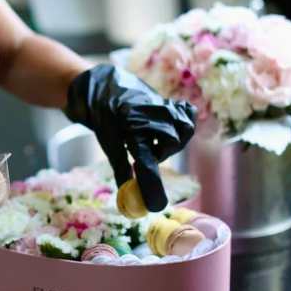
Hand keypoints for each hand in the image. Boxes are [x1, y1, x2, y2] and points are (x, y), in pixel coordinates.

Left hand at [64, 65, 196, 211]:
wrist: (104, 84)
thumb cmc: (105, 115)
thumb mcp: (108, 142)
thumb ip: (121, 168)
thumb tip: (128, 196)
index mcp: (128, 127)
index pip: (145, 161)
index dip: (152, 185)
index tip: (157, 206)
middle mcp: (147, 115)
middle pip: (172, 142)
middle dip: (162, 152)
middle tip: (149, 151)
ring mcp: (160, 104)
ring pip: (183, 128)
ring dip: (172, 140)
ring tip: (155, 140)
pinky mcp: (168, 101)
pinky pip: (186, 114)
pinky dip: (183, 123)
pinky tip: (168, 128)